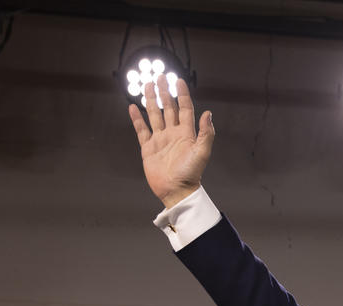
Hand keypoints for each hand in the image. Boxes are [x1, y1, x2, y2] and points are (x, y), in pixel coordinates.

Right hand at [127, 78, 214, 208]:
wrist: (176, 191)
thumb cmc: (191, 174)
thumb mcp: (202, 153)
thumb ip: (206, 133)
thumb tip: (208, 113)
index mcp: (186, 134)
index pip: (185, 109)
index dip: (182, 95)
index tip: (179, 81)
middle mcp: (173, 134)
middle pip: (168, 108)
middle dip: (165, 93)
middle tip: (160, 77)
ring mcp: (160, 140)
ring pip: (155, 115)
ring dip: (151, 100)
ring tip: (148, 86)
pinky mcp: (148, 148)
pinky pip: (141, 130)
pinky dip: (137, 119)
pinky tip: (134, 107)